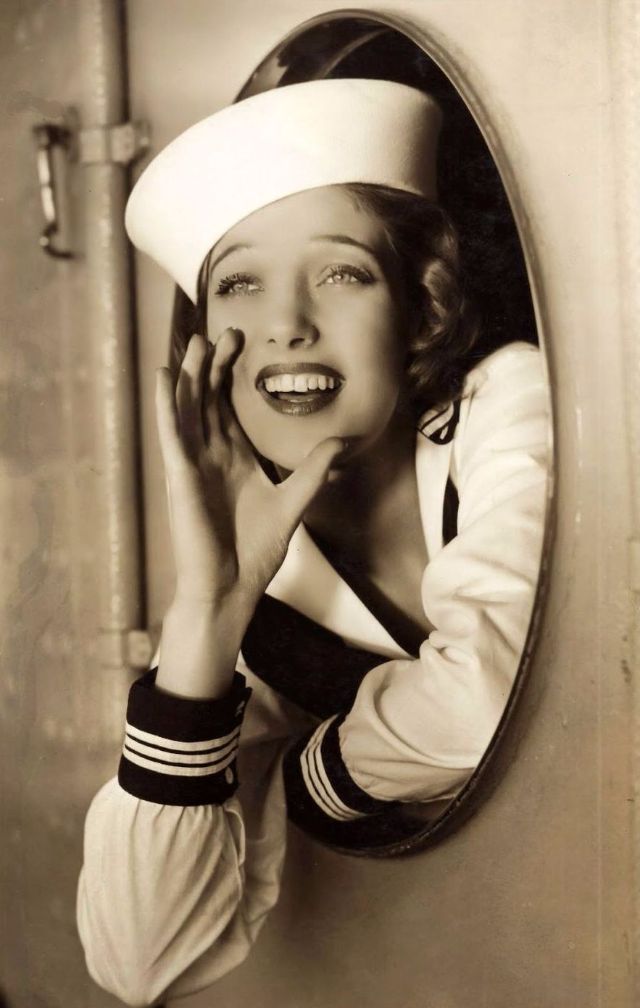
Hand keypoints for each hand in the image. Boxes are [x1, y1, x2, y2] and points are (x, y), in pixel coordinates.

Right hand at [156, 330, 342, 618]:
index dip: (231, 374)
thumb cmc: (254, 551)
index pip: (227, 407)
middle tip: (224, 330)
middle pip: (207, 399)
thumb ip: (313, 471)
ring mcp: (193, 464)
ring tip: (194, 341)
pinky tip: (167, 376)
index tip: (243, 342)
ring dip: (190, 375)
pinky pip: (171, 433)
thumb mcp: (293, 502)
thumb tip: (341, 442)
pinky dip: (167, 405)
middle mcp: (211, 456)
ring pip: (187, 408)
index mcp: (234, 459)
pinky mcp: (181, 476)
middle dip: (213, 365)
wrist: (231, 586)